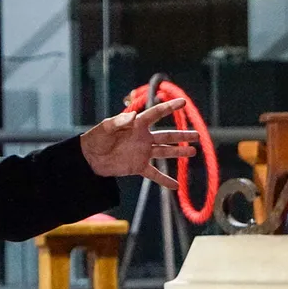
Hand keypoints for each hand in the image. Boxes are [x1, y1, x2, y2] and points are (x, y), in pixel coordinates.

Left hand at [80, 98, 199, 189]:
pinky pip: (154, 173)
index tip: (183, 102)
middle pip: (166, 135)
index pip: (156, 114)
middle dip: (182, 135)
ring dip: (179, 152)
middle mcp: (143, 138)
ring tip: (193, 152)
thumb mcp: (105, 128)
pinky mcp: (138, 166)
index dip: (169, 107)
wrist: (89, 158)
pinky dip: (165, 180)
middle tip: (197, 135)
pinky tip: (176, 186)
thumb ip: (118, 122)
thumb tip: (133, 116)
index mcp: (136, 125)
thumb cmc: (96, 138)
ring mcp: (142, 152)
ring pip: (164, 152)